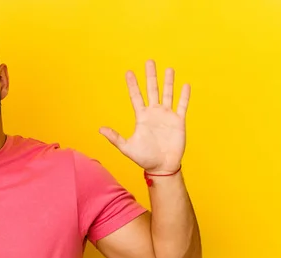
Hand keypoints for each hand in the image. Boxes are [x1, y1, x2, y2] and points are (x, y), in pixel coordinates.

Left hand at [99, 59, 190, 173]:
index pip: (136, 97)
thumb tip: (100, 129)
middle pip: (152, 90)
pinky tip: (185, 85)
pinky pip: (182, 106)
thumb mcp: (127, 147)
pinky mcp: (178, 122)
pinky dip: (184, 96)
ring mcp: (166, 116)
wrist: (161, 167)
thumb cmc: (144, 158)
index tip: (129, 72)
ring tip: (168, 69)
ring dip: (168, 82)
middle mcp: (154, 113)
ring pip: (168, 94)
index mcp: (141, 117)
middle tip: (149, 61)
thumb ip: (115, 137)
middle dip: (151, 76)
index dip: (133, 85)